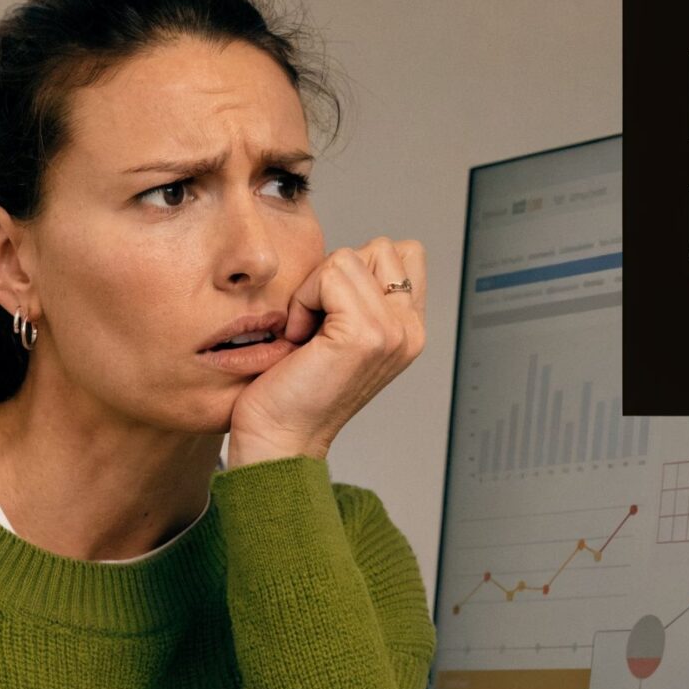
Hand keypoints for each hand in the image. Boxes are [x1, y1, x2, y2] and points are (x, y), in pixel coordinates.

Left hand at [227, 236, 427, 466]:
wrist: (279, 440)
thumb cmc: (295, 392)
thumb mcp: (339, 335)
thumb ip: (361, 297)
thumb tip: (348, 258)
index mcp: (409, 331)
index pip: (405, 254)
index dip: (358, 270)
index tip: (333, 314)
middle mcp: (409, 331)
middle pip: (380, 248)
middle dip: (337, 275)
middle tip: (318, 324)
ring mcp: (391, 332)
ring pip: (350, 257)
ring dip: (315, 288)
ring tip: (308, 333)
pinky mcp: (365, 334)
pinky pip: (330, 273)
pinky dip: (304, 299)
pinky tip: (299, 337)